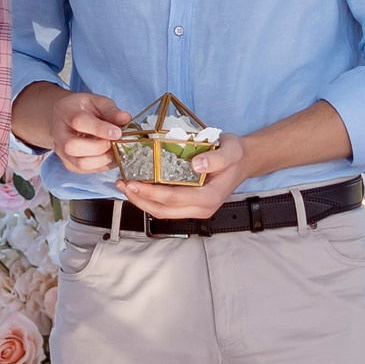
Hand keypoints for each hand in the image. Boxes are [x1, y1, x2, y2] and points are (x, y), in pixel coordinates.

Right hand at [47, 92, 130, 173]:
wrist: (70, 119)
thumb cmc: (85, 109)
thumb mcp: (98, 102)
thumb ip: (111, 110)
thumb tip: (125, 118)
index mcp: (63, 111)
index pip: (78, 122)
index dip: (100, 129)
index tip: (117, 132)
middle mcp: (57, 133)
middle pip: (72, 146)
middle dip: (99, 147)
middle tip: (115, 142)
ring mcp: (61, 151)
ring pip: (79, 163)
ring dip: (103, 160)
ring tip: (116, 150)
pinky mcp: (69, 164)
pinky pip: (86, 170)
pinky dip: (103, 166)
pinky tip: (111, 156)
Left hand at [120, 132, 250, 219]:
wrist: (243, 162)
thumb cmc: (235, 155)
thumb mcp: (231, 151)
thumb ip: (216, 159)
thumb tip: (196, 165)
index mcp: (209, 197)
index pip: (174, 198)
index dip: (151, 192)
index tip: (132, 182)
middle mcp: (201, 208)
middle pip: (163, 210)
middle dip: (139, 199)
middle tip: (121, 183)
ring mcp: (195, 209)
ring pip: (162, 212)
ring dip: (141, 201)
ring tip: (124, 185)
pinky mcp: (190, 205)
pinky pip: (166, 207)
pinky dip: (149, 199)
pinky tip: (138, 186)